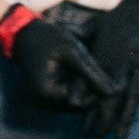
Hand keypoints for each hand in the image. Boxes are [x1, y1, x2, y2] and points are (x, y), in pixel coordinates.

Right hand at [0, 7, 117, 110]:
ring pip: (73, 101)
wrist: (25, 33)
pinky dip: (77, 86)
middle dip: (92, 92)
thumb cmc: (48, 39)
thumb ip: (92, 73)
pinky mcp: (45, 95)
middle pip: (77, 105)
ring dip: (85, 89)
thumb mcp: (73, 52)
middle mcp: (42, 102)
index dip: (98, 94)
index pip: (81, 104)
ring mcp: (42, 100)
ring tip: (97, 73)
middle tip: (107, 76)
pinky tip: (85, 73)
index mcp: (46, 93)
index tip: (112, 81)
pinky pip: (66, 96)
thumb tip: (113, 92)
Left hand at [83, 0, 138, 138]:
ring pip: (135, 95)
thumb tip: (60, 64)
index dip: (88, 104)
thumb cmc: (117, 22)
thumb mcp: (95, 29)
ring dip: (127, 118)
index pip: (96, 83)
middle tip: (97, 136)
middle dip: (106, 117)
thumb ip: (80, 49)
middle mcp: (126, 59)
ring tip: (119, 136)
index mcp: (109, 52)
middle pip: (115, 94)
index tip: (82, 120)